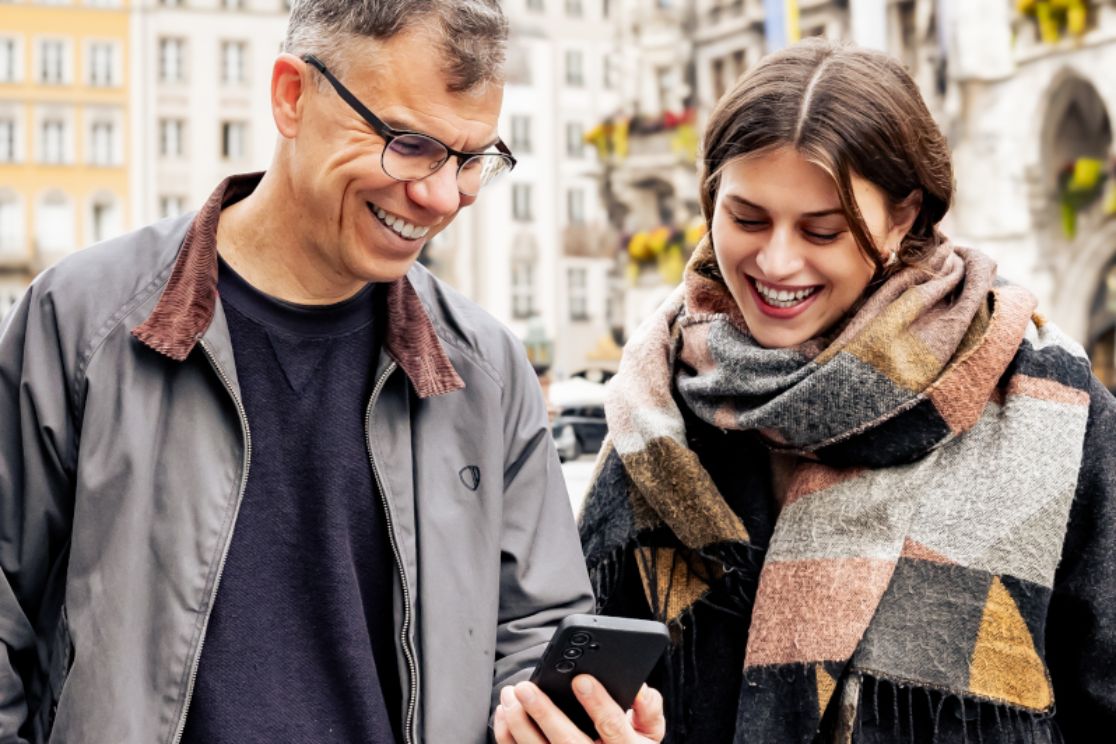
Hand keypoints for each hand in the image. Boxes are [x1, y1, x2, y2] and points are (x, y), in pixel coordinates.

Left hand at [493, 675, 664, 743]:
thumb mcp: (649, 731)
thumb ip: (648, 708)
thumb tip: (639, 689)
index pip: (612, 727)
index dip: (597, 703)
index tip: (581, 680)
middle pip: (568, 742)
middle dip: (544, 713)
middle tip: (525, 688)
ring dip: (519, 724)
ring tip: (510, 696)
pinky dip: (508, 737)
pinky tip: (504, 714)